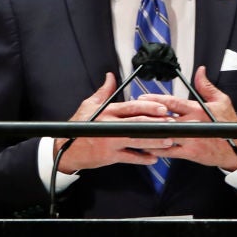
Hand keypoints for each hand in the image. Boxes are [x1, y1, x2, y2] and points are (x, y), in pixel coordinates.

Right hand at [55, 72, 174, 172]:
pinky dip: (142, 158)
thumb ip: (103, 92)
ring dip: (154, 141)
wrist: (66, 149)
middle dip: (156, 124)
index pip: (131, 107)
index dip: (149, 107)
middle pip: (137, 124)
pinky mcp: (109, 156)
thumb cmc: (79, 127)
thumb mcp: (89, 106)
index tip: (163, 107)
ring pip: (136, 141)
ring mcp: (110, 142)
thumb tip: (110, 77)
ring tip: (168, 141)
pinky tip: (153, 157)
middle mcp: (109, 126)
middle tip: (171, 124)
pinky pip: (129, 158)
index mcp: (107, 112)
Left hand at [138, 66, 236, 170]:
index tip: (143, 97)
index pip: (172, 102)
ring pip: (164, 135)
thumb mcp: (222, 101)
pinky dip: (156, 149)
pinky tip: (146, 146)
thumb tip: (200, 71)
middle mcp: (191, 124)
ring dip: (149, 132)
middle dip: (147, 115)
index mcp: (197, 110)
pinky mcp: (189, 152)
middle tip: (133, 113)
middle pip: (164, 118)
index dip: (156, 99)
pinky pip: (169, 151)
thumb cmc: (229, 125)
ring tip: (134, 129)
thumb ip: (206, 86)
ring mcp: (189, 139)